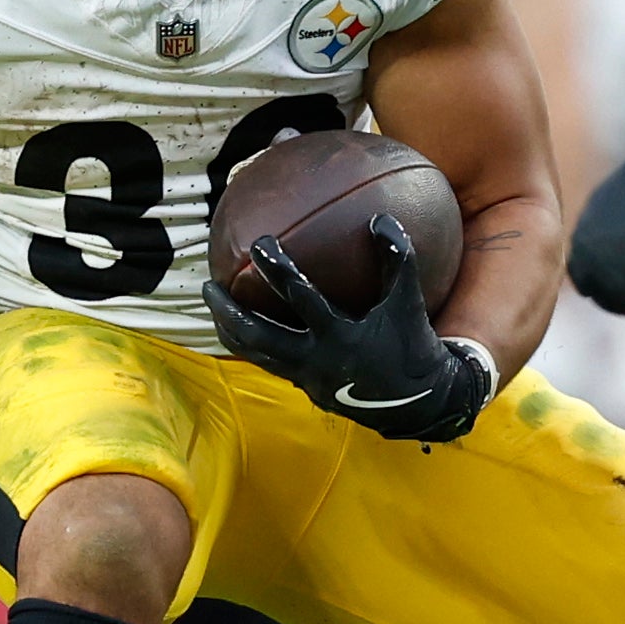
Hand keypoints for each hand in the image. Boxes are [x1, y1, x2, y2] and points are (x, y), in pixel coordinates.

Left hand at [200, 214, 495, 443]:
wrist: (416, 405)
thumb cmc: (412, 347)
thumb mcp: (409, 303)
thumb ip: (399, 260)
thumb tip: (381, 217)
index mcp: (339, 338)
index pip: (302, 300)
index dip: (279, 272)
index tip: (260, 243)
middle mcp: (314, 362)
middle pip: (259, 337)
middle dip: (230, 311)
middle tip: (207, 284)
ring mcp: (304, 378)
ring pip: (254, 354)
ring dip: (229, 329)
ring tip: (213, 303)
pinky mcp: (302, 387)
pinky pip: (266, 362)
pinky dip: (248, 343)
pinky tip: (239, 323)